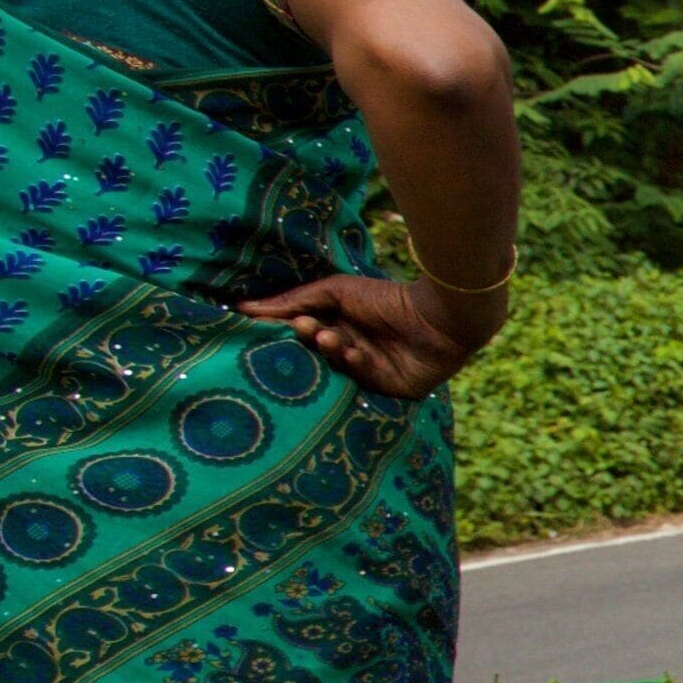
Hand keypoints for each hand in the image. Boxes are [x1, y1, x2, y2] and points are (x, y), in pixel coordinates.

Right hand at [238, 275, 495, 400]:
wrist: (440, 316)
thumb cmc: (387, 298)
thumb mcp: (336, 292)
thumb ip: (294, 300)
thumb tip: (242, 307)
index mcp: (335, 328)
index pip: (299, 336)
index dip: (282, 333)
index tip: (258, 328)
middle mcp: (348, 351)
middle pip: (314, 356)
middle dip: (306, 342)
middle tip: (301, 329)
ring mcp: (367, 373)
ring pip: (335, 369)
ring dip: (330, 351)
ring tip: (326, 334)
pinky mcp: (386, 390)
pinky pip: (361, 382)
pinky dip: (354, 365)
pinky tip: (353, 351)